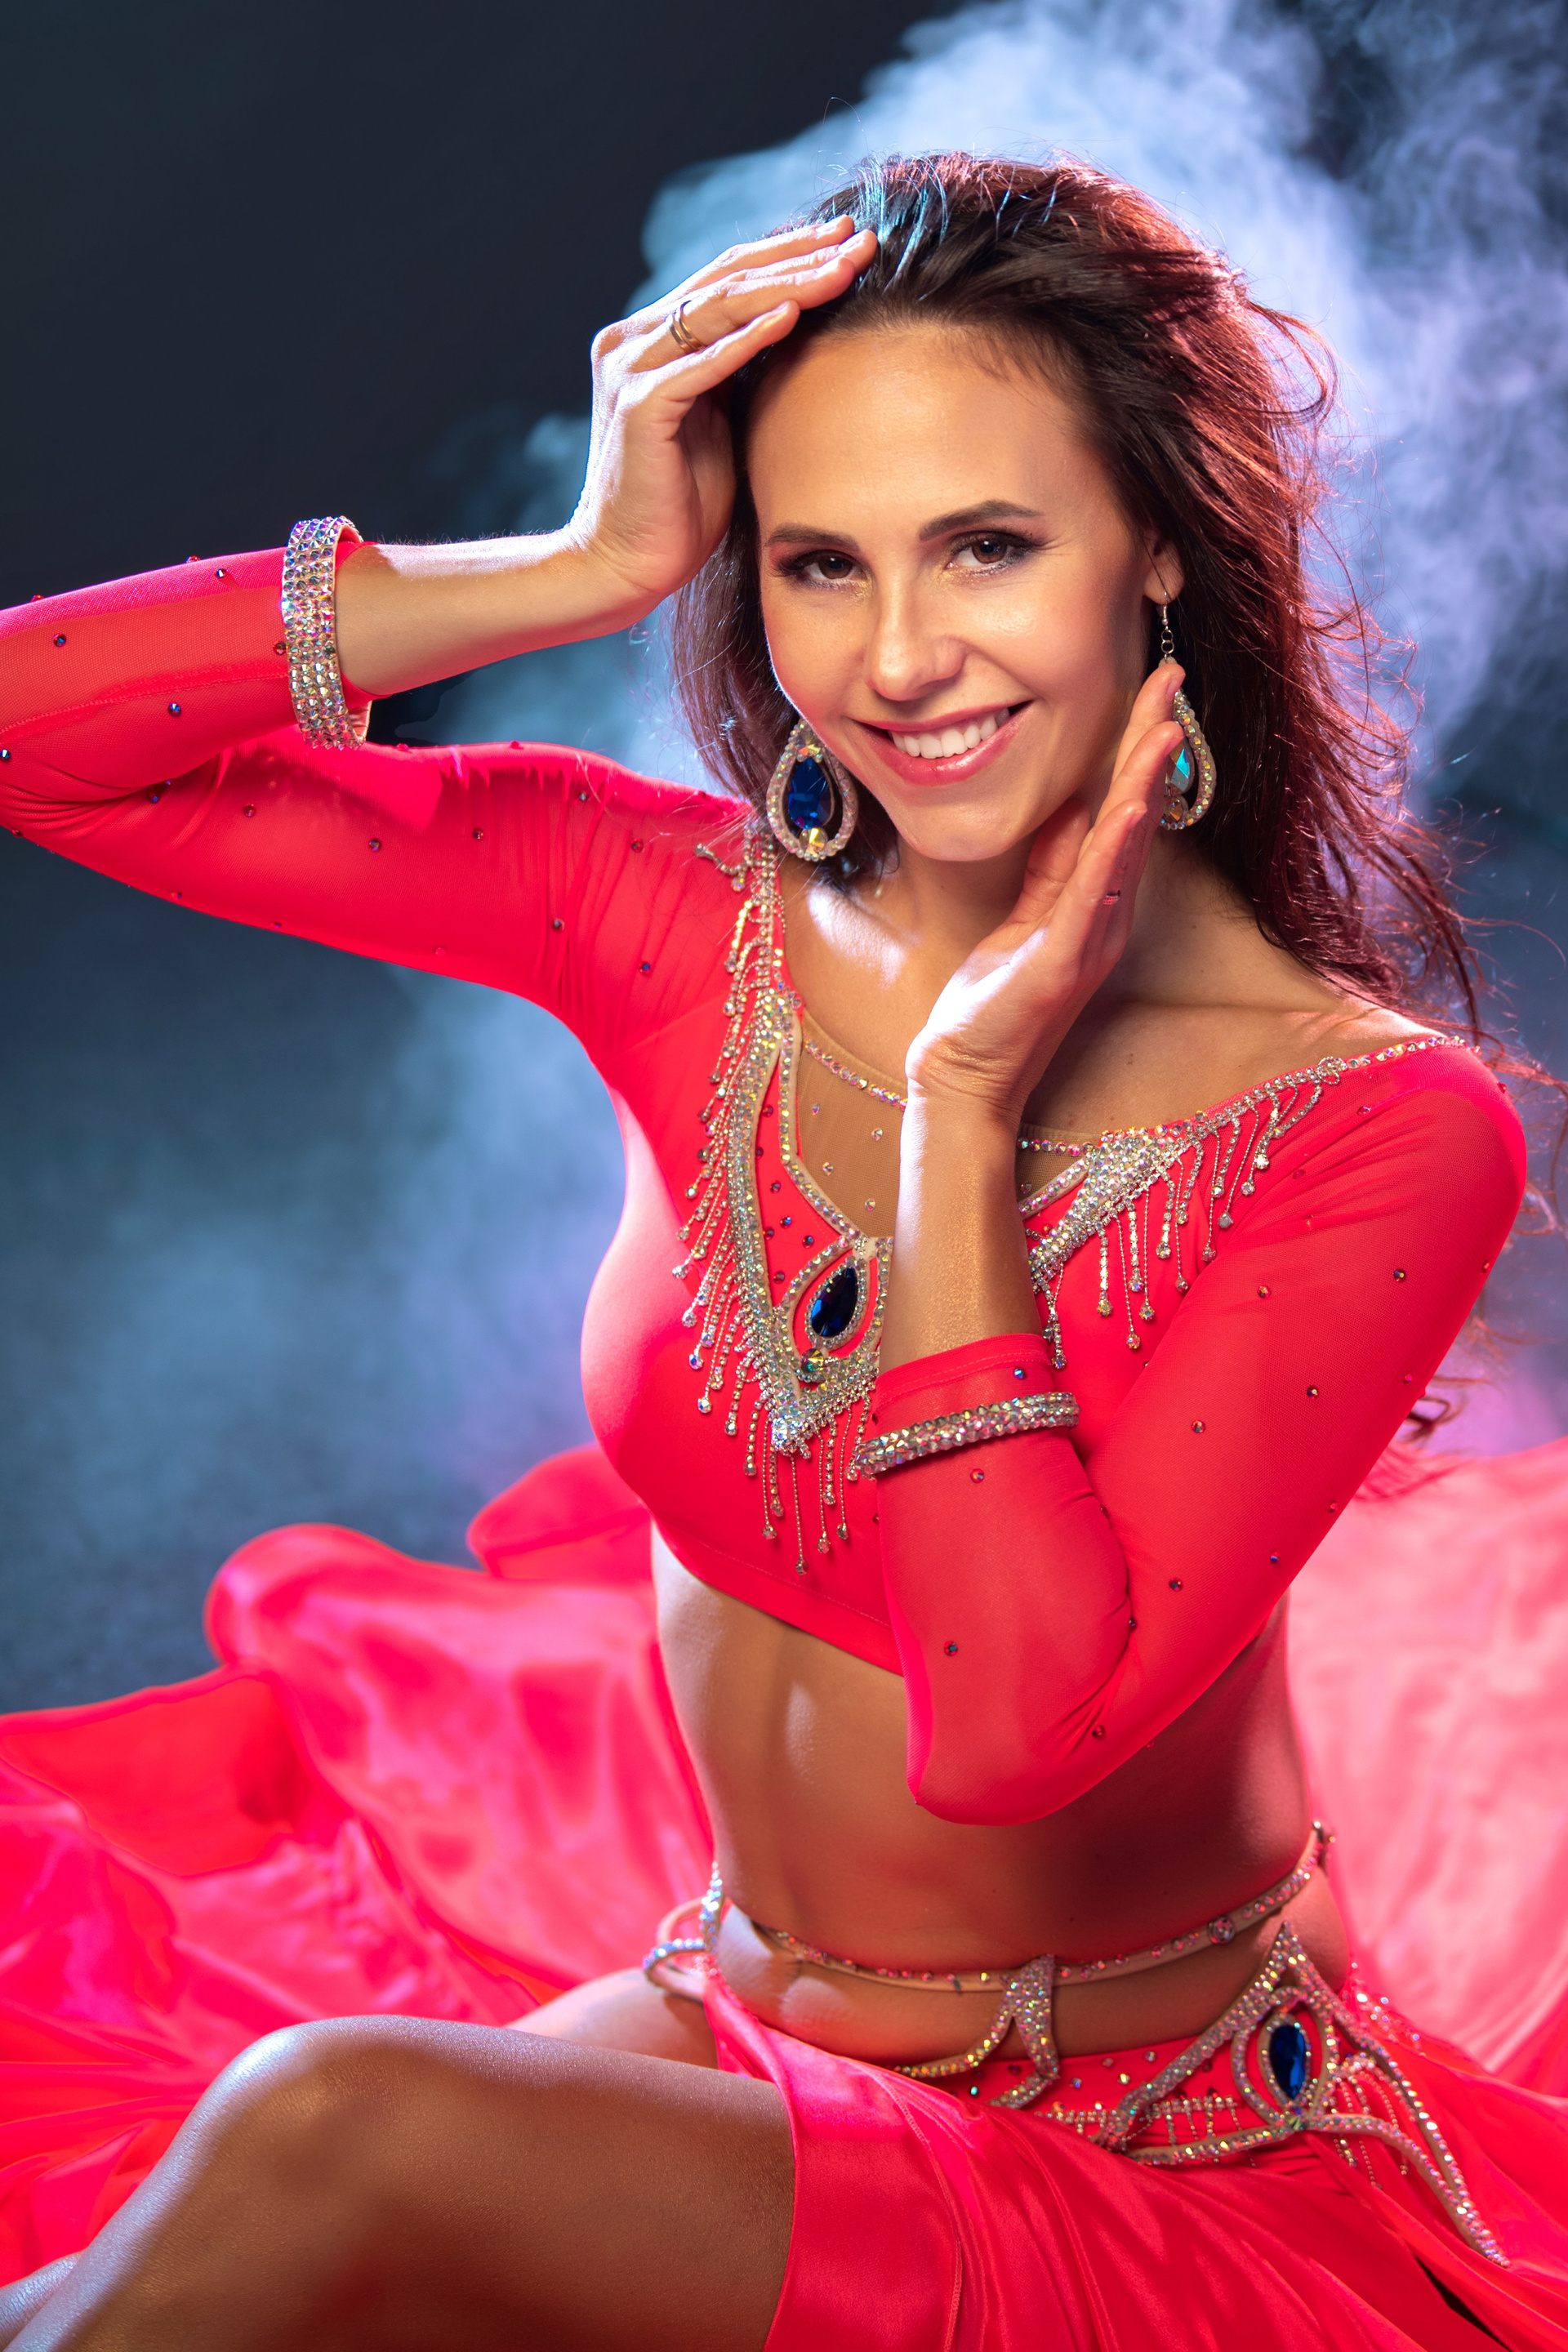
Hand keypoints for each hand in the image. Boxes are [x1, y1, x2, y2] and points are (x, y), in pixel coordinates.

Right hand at [566, 218, 876, 621]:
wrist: (627, 563)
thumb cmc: (681, 505)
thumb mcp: (722, 422)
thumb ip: (742, 373)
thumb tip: (799, 333)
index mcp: (653, 340)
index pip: (728, 279)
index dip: (789, 255)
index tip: (848, 241)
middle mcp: (634, 342)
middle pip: (727, 281)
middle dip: (798, 258)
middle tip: (859, 240)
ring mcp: (631, 370)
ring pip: (718, 310)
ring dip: (786, 286)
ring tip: (841, 270)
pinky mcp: (637, 407)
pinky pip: (702, 364)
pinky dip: (747, 340)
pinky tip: (792, 316)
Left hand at [905, 666, 1186, 1126]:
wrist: (966, 1073)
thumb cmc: (994, 1002)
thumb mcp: (1025, 916)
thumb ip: (1051, 865)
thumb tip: (1069, 805)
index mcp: (1094, 899)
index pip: (1123, 808)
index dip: (1140, 748)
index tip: (1155, 688)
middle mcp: (1106, 914)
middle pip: (1138, 814)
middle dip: (1154, 745)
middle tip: (1173, 678)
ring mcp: (1091, 938)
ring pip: (1126, 848)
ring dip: (1145, 784)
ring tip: (1163, 728)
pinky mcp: (1065, 961)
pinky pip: (1095, 894)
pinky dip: (1114, 849)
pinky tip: (1129, 809)